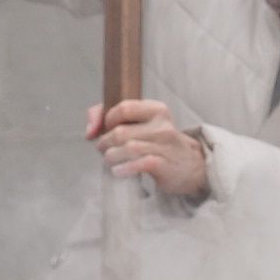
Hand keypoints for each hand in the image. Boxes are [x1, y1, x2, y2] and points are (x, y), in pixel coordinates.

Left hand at [85, 97, 210, 200]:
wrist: (191, 167)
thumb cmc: (159, 144)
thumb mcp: (143, 125)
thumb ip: (112, 118)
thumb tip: (89, 131)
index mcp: (156, 110)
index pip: (124, 108)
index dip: (106, 120)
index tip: (103, 130)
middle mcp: (162, 125)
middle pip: (120, 131)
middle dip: (104, 143)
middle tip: (104, 150)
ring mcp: (164, 145)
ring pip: (126, 148)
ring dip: (110, 157)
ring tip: (109, 161)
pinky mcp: (164, 164)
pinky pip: (138, 163)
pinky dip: (123, 168)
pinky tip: (118, 171)